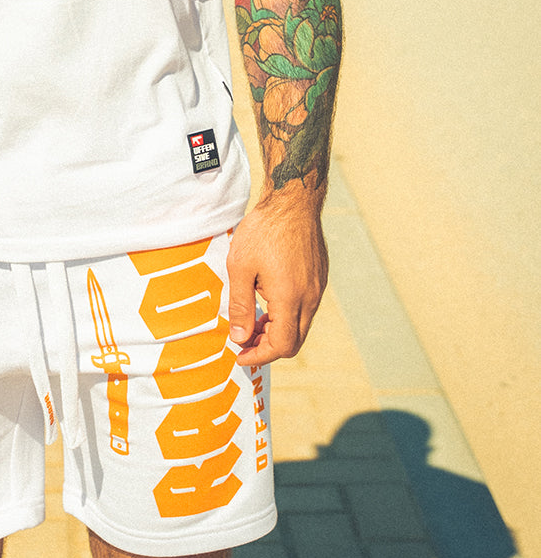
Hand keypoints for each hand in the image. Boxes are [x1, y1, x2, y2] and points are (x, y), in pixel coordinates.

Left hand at [227, 190, 327, 366]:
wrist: (293, 201)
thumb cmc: (263, 231)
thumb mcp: (240, 267)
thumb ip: (239, 306)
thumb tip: (239, 337)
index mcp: (290, 298)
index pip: (281, 346)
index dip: (258, 356)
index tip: (239, 354)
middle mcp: (309, 298)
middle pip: (293, 342)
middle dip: (267, 347)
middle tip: (243, 340)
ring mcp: (318, 288)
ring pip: (300, 326)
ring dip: (277, 331)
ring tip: (252, 321)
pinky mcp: (319, 278)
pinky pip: (305, 308)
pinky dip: (286, 315)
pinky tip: (267, 302)